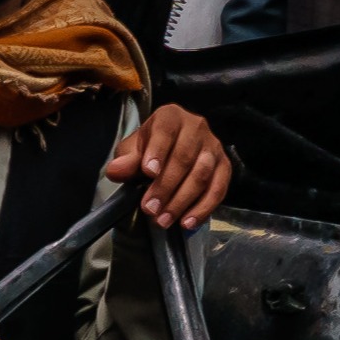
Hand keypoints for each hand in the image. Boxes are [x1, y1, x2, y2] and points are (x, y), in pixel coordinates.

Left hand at [109, 104, 231, 228]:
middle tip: (150, 209)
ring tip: (164, 220)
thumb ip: (126, 160)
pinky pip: (218, 189)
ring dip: (182, 201)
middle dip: (166, 186)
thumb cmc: (150, 150)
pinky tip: (187, 222)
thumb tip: (115, 171)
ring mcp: (213, 147)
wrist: (173, 151)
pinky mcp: (224, 167)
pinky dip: (203, 208)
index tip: (148, 172)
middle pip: (184, 157)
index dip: (157, 151)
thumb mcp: (133, 151)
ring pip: (201, 175)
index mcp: (170, 117)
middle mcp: (196, 127)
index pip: (165, 131)